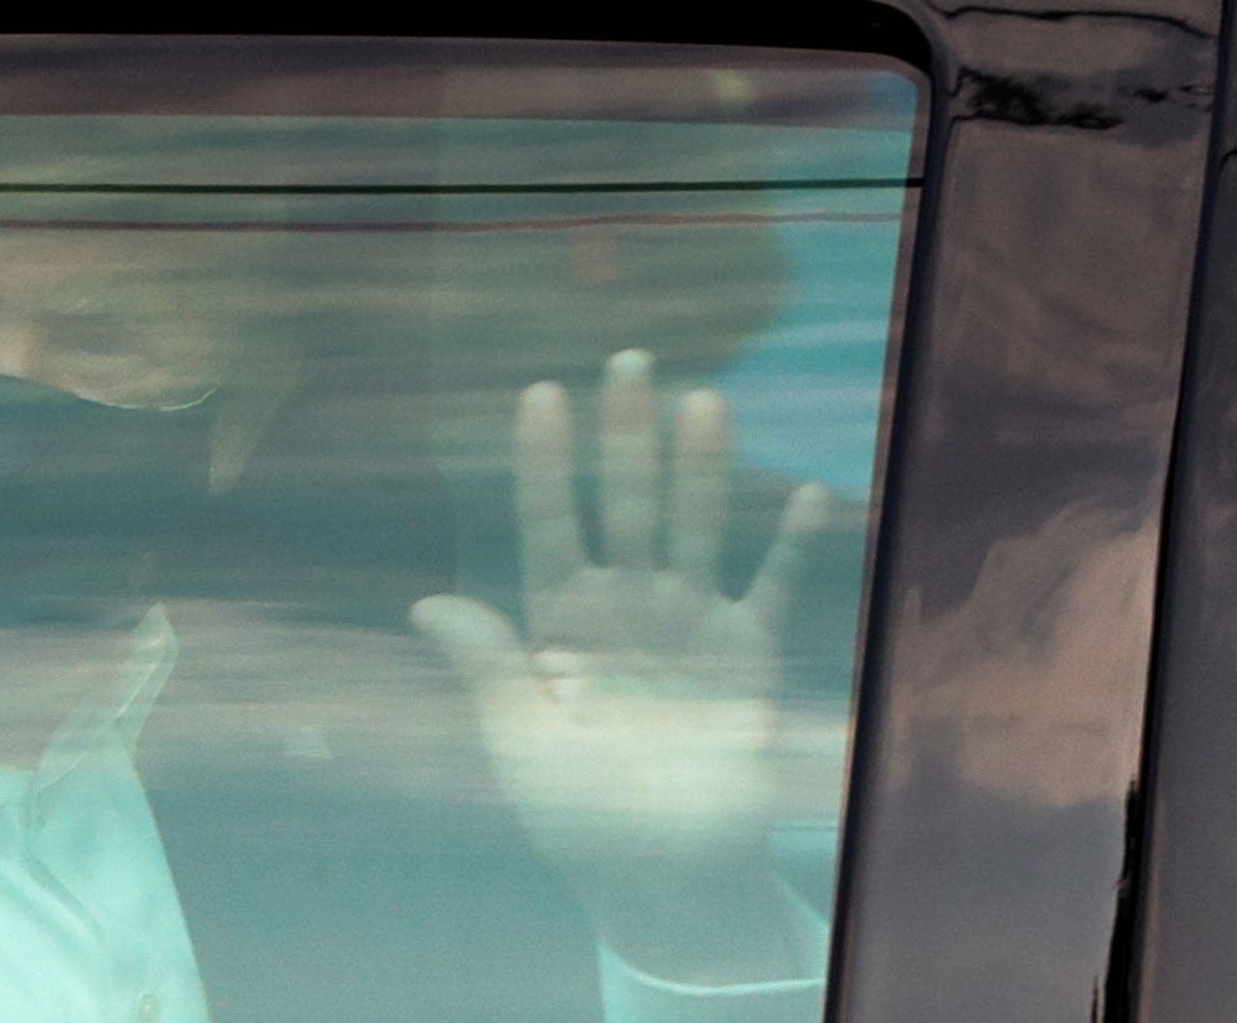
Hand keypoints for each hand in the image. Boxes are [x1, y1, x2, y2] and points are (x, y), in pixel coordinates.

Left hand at [412, 349, 834, 981]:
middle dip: (626, 435)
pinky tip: (810, 493)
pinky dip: (791, 545)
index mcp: (560, 624)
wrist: (666, 876)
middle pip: (626, 503)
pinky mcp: (748, 655)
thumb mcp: (521, 744)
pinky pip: (772, 587)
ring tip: (703, 400)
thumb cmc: (578, 818)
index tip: (541, 394)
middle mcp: (626, 607)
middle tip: (628, 360)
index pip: (549, 523)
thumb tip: (426, 604)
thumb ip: (488, 670)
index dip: (545, 462)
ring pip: (695, 526)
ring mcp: (689, 624)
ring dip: (701, 466)